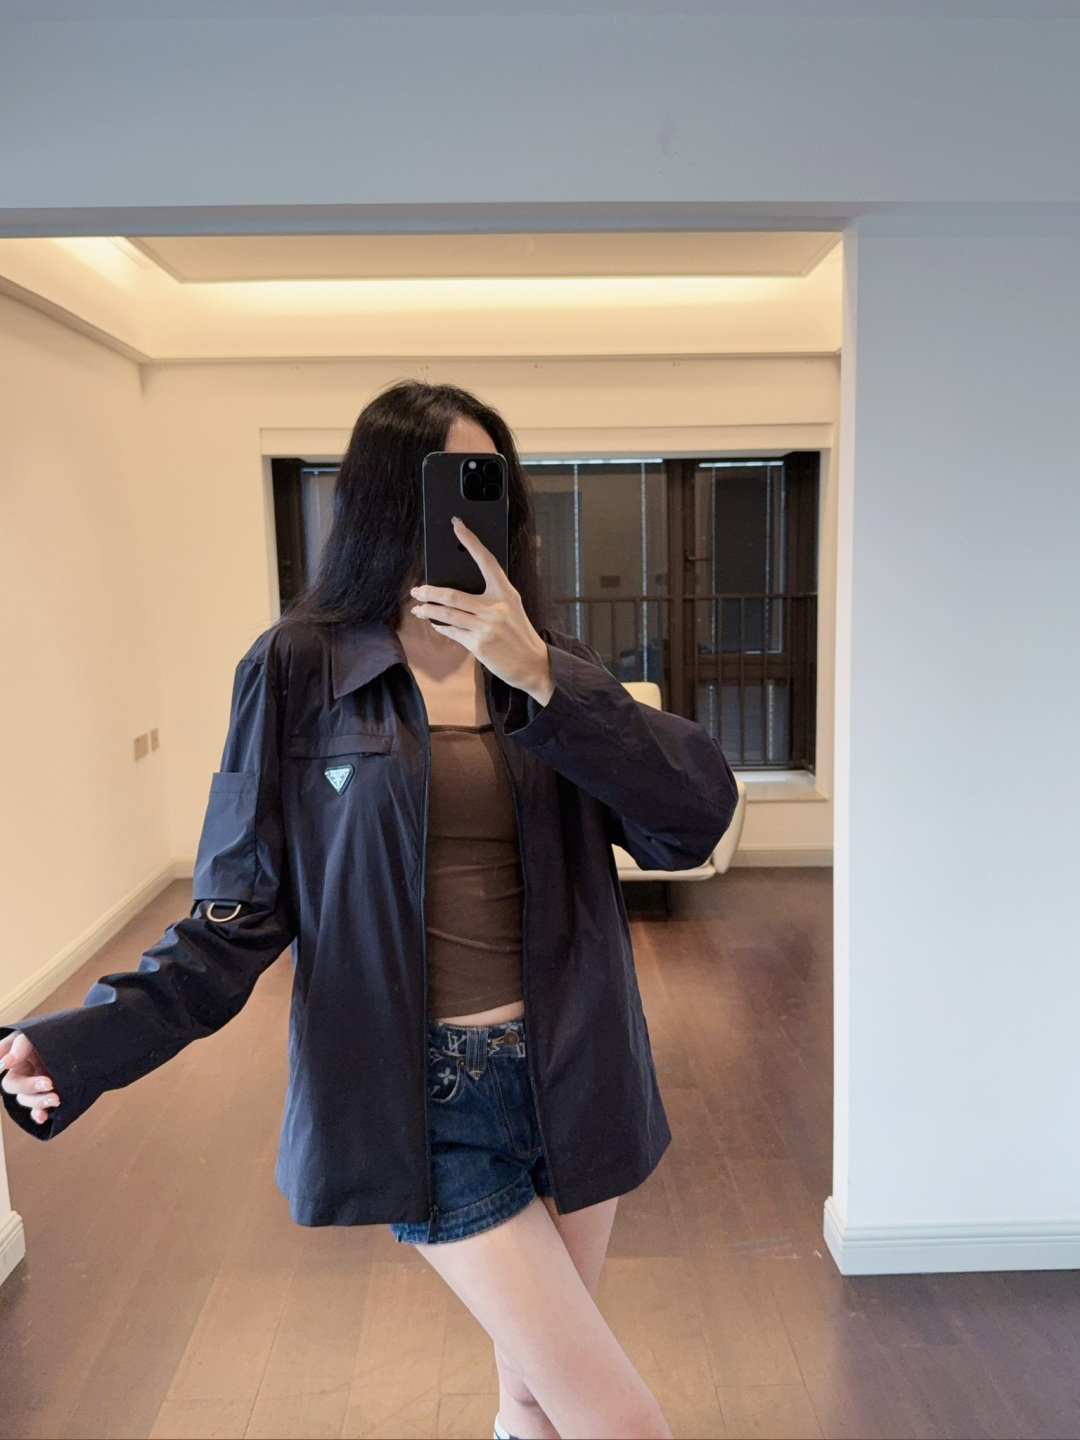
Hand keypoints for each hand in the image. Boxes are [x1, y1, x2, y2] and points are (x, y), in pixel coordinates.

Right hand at [0, 1031, 59, 1124]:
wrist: (84, 1040)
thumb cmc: (57, 1034)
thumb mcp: (38, 1034)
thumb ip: (21, 1045)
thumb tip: (5, 1062)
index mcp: (17, 1057)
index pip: (2, 1064)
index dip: (1, 1065)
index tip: (5, 1064)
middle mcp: (24, 1073)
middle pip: (13, 1086)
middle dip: (29, 1086)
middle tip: (48, 1083)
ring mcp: (36, 1086)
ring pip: (26, 1099)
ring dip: (38, 1101)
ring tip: (55, 1098)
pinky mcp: (48, 1095)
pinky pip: (38, 1110)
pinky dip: (38, 1114)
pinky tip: (43, 1118)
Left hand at [409, 518, 554, 704]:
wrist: (532, 663)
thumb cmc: (519, 634)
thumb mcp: (511, 609)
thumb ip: (490, 598)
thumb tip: (457, 594)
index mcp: (505, 592)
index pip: (486, 560)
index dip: (471, 541)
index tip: (457, 524)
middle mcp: (496, 607)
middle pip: (453, 595)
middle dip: (430, 592)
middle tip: (417, 590)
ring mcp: (486, 626)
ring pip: (447, 614)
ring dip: (428, 611)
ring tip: (418, 608)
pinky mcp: (478, 644)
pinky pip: (452, 632)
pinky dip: (441, 627)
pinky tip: (436, 624)